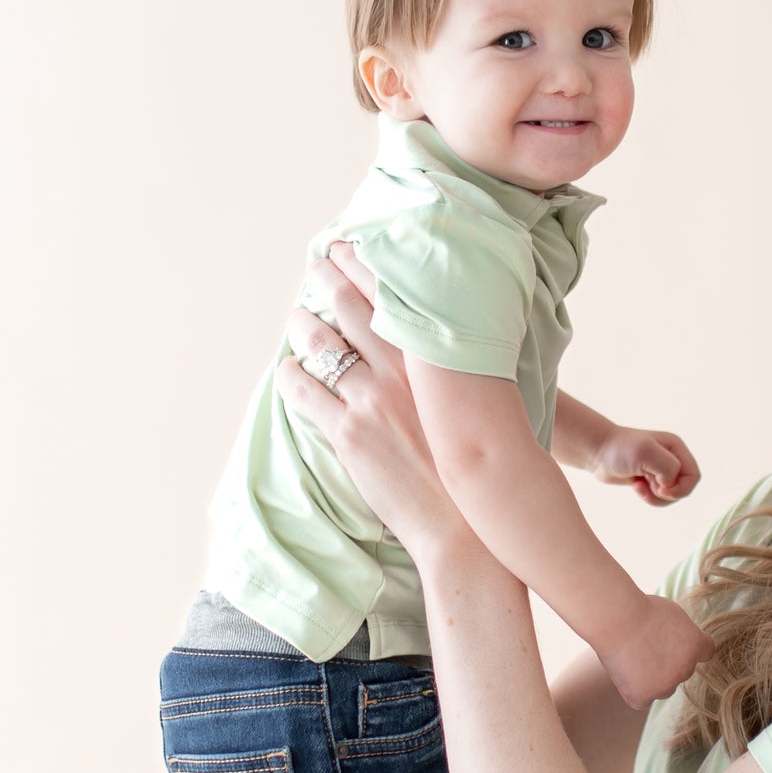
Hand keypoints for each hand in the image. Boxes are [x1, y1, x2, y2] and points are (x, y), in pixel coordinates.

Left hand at [276, 244, 472, 556]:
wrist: (464, 524)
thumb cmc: (479, 466)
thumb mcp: (482, 406)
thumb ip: (463, 370)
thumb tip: (460, 347)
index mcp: (436, 358)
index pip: (393, 292)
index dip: (365, 264)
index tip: (350, 248)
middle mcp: (402, 370)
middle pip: (350, 305)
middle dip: (327, 278)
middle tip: (317, 266)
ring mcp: (371, 399)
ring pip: (320, 343)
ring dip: (302, 324)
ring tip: (297, 316)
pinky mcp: (348, 433)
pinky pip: (303, 391)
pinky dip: (291, 375)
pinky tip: (289, 370)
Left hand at [590, 425, 701, 505]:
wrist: (596, 451)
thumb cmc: (620, 449)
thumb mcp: (647, 453)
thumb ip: (668, 467)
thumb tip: (669, 484)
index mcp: (676, 448)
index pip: (693, 476)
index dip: (680, 488)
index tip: (661, 488)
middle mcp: (671, 458)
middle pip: (683, 488)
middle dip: (666, 494)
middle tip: (648, 485)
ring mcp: (660, 470)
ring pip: (671, 496)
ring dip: (655, 497)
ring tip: (639, 486)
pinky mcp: (649, 479)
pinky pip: (658, 497)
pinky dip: (648, 497)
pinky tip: (636, 486)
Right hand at [599, 594, 715, 709]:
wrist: (617, 620)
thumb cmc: (639, 610)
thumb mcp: (673, 612)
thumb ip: (682, 632)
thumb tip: (677, 643)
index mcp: (696, 645)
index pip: (705, 652)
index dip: (689, 647)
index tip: (676, 642)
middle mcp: (685, 670)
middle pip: (682, 671)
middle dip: (669, 663)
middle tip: (646, 646)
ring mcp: (664, 686)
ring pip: (663, 688)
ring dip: (654, 679)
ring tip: (633, 658)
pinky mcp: (643, 697)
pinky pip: (642, 699)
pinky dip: (633, 690)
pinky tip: (625, 672)